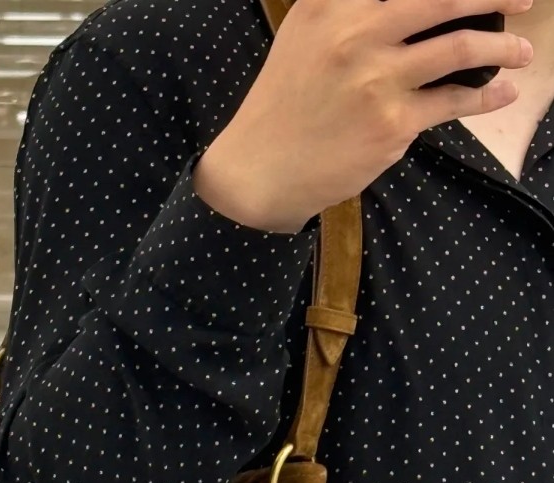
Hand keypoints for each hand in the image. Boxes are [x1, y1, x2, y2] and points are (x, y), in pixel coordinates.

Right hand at [193, 0, 533, 231]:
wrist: (258, 169)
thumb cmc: (282, 104)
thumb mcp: (302, 35)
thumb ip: (343, 6)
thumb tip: (405, 3)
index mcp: (332, 6)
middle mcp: (356, 34)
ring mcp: (376, 80)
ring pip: (460, 49)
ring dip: (502, 48)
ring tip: (521, 53)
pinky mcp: (391, 124)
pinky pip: (453, 102)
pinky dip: (486, 96)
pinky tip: (501, 92)